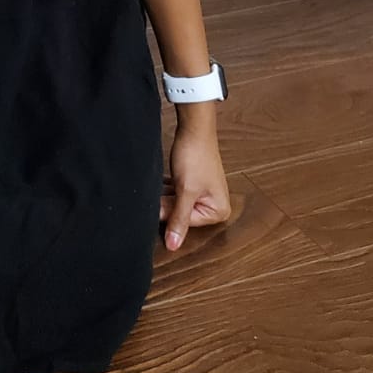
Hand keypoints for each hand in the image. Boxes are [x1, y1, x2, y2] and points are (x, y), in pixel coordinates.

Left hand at [160, 119, 231, 250]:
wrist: (193, 127)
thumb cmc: (195, 155)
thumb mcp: (185, 191)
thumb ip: (178, 219)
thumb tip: (173, 245)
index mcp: (218, 211)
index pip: (185, 222)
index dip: (168, 213)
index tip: (154, 206)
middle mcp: (213, 204)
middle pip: (180, 213)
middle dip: (166, 204)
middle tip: (157, 192)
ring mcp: (202, 194)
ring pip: (175, 203)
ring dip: (164, 196)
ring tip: (159, 183)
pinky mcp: (192, 183)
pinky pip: (175, 193)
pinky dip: (166, 188)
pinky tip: (160, 181)